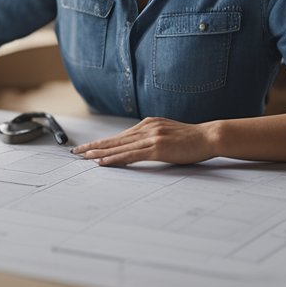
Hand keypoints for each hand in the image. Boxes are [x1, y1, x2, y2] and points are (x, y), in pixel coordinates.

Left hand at [71, 117, 215, 165]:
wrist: (209, 137)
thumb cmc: (191, 139)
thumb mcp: (168, 133)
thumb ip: (153, 137)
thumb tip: (139, 146)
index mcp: (148, 124)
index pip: (120, 135)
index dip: (103, 142)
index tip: (88, 147)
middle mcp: (147, 128)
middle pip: (115, 139)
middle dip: (94, 146)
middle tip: (76, 152)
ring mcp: (151, 137)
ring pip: (119, 147)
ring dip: (100, 153)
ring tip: (84, 157)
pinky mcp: (157, 148)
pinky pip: (131, 155)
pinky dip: (115, 158)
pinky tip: (104, 162)